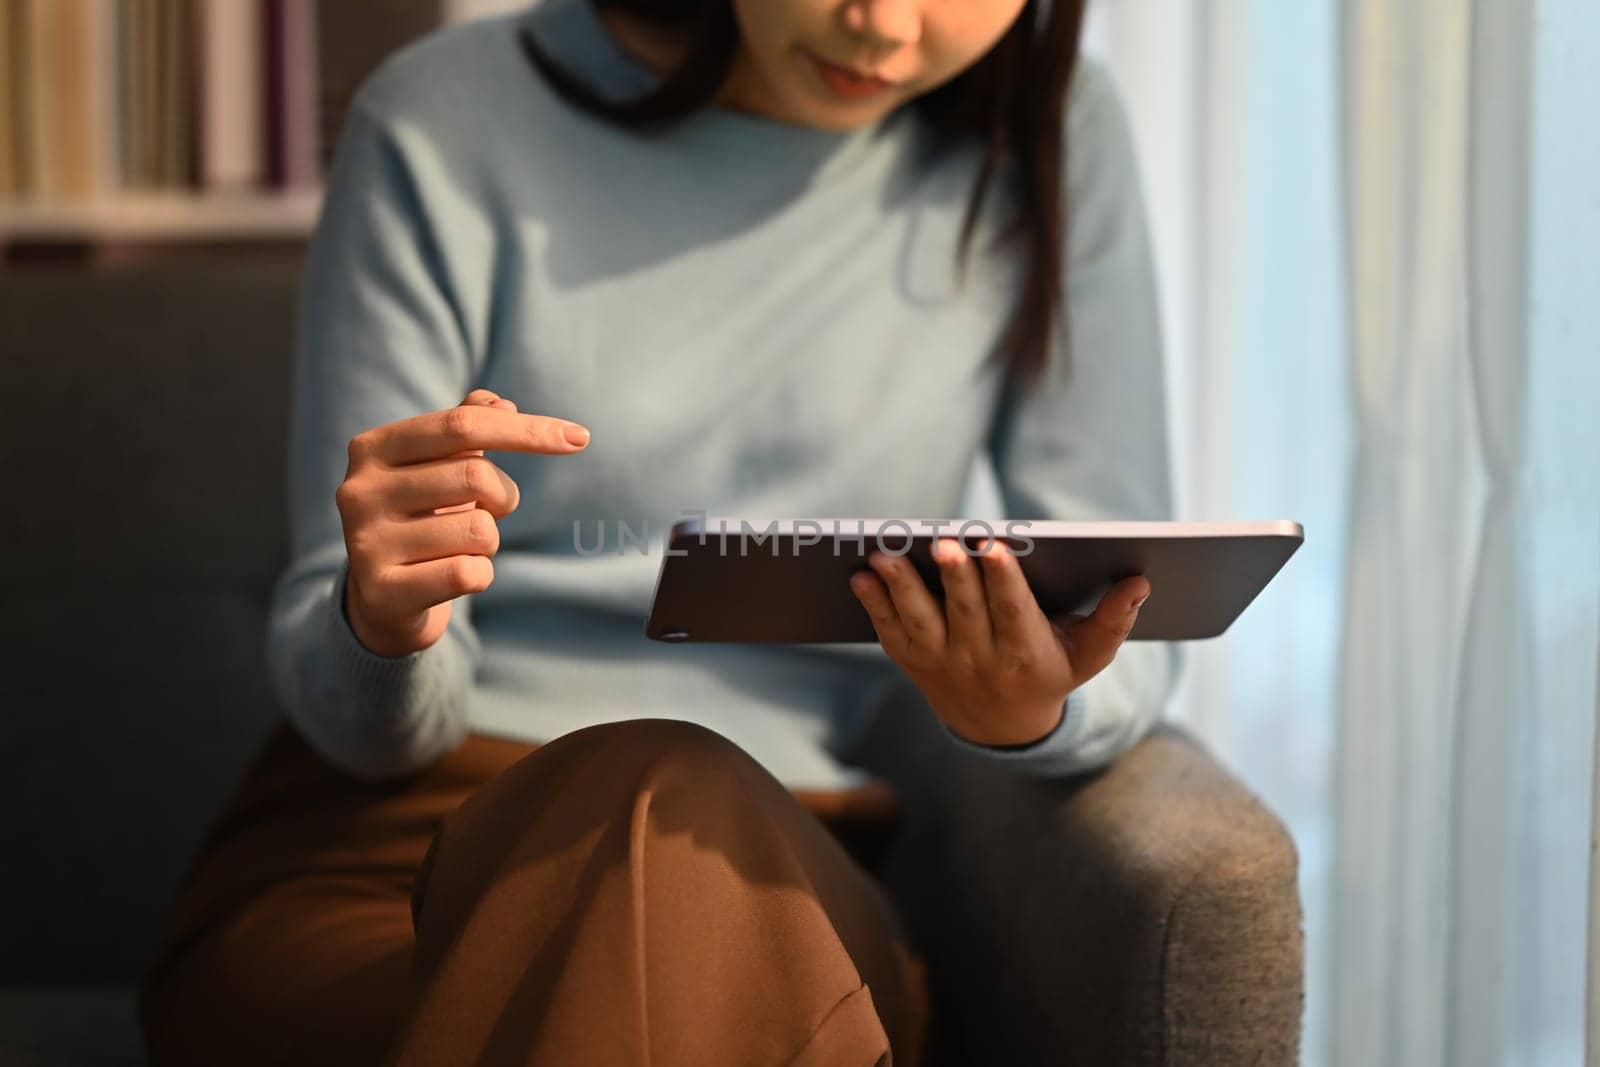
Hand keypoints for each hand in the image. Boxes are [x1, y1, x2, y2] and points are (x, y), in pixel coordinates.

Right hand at [336, 389, 589, 656]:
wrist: (382, 596)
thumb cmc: (422, 517)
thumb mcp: (439, 465)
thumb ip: (468, 427)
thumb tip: (501, 404)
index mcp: (373, 447)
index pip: (461, 424)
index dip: (527, 429)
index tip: (580, 438)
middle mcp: (359, 490)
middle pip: (475, 475)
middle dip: (504, 496)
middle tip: (489, 510)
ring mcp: (366, 542)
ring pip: (479, 530)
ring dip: (489, 541)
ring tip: (458, 546)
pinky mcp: (382, 592)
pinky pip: (469, 574)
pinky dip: (480, 574)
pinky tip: (454, 575)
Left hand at [848, 536, 1150, 747]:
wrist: (1001, 726)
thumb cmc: (1050, 673)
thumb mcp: (1088, 656)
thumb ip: (1114, 621)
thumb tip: (1140, 583)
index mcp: (1025, 655)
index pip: (1012, 612)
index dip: (1002, 580)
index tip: (993, 546)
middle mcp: (979, 660)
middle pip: (964, 613)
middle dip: (954, 577)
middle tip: (945, 542)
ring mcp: (941, 662)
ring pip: (918, 623)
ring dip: (900, 588)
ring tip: (884, 556)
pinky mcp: (911, 660)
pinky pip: (889, 631)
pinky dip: (873, 605)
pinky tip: (859, 576)